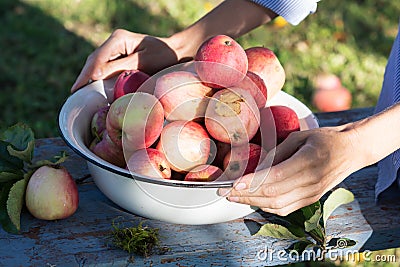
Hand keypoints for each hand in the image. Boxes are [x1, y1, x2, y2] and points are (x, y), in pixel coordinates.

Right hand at [71, 29, 179, 91]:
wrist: (176, 52)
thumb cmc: (163, 57)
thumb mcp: (142, 63)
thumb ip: (119, 69)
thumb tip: (97, 76)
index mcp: (118, 39)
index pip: (97, 59)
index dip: (86, 74)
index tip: (77, 88)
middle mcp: (114, 41)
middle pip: (94, 60)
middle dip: (84, 76)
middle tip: (74, 93)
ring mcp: (116, 47)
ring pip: (97, 63)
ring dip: (89, 76)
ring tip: (80, 92)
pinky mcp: (119, 54)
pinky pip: (105, 66)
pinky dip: (99, 76)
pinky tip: (93, 86)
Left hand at [218, 126, 362, 215]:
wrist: (350, 151)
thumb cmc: (324, 139)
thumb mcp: (300, 137)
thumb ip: (277, 152)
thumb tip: (255, 167)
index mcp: (309, 161)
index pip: (275, 178)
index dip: (252, 183)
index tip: (233, 184)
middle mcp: (312, 181)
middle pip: (273, 195)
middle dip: (246, 195)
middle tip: (225, 192)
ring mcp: (313, 194)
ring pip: (277, 205)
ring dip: (253, 203)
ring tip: (234, 197)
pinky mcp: (311, 200)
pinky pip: (285, 209)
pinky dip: (266, 206)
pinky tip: (253, 200)